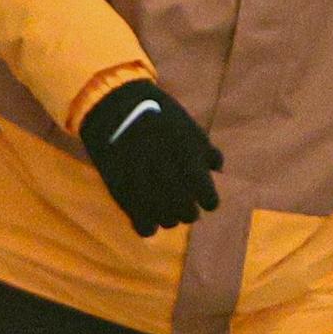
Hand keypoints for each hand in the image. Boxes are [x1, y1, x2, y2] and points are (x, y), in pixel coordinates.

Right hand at [76, 79, 221, 235]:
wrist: (115, 106)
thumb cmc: (157, 115)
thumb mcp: (188, 126)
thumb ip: (206, 150)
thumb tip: (217, 169)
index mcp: (187, 158)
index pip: (207, 198)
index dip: (209, 202)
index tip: (207, 202)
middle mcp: (167, 174)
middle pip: (187, 213)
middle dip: (189, 213)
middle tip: (187, 209)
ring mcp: (144, 185)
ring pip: (166, 221)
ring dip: (170, 219)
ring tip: (168, 211)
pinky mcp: (123, 193)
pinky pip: (141, 223)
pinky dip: (149, 226)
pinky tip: (151, 220)